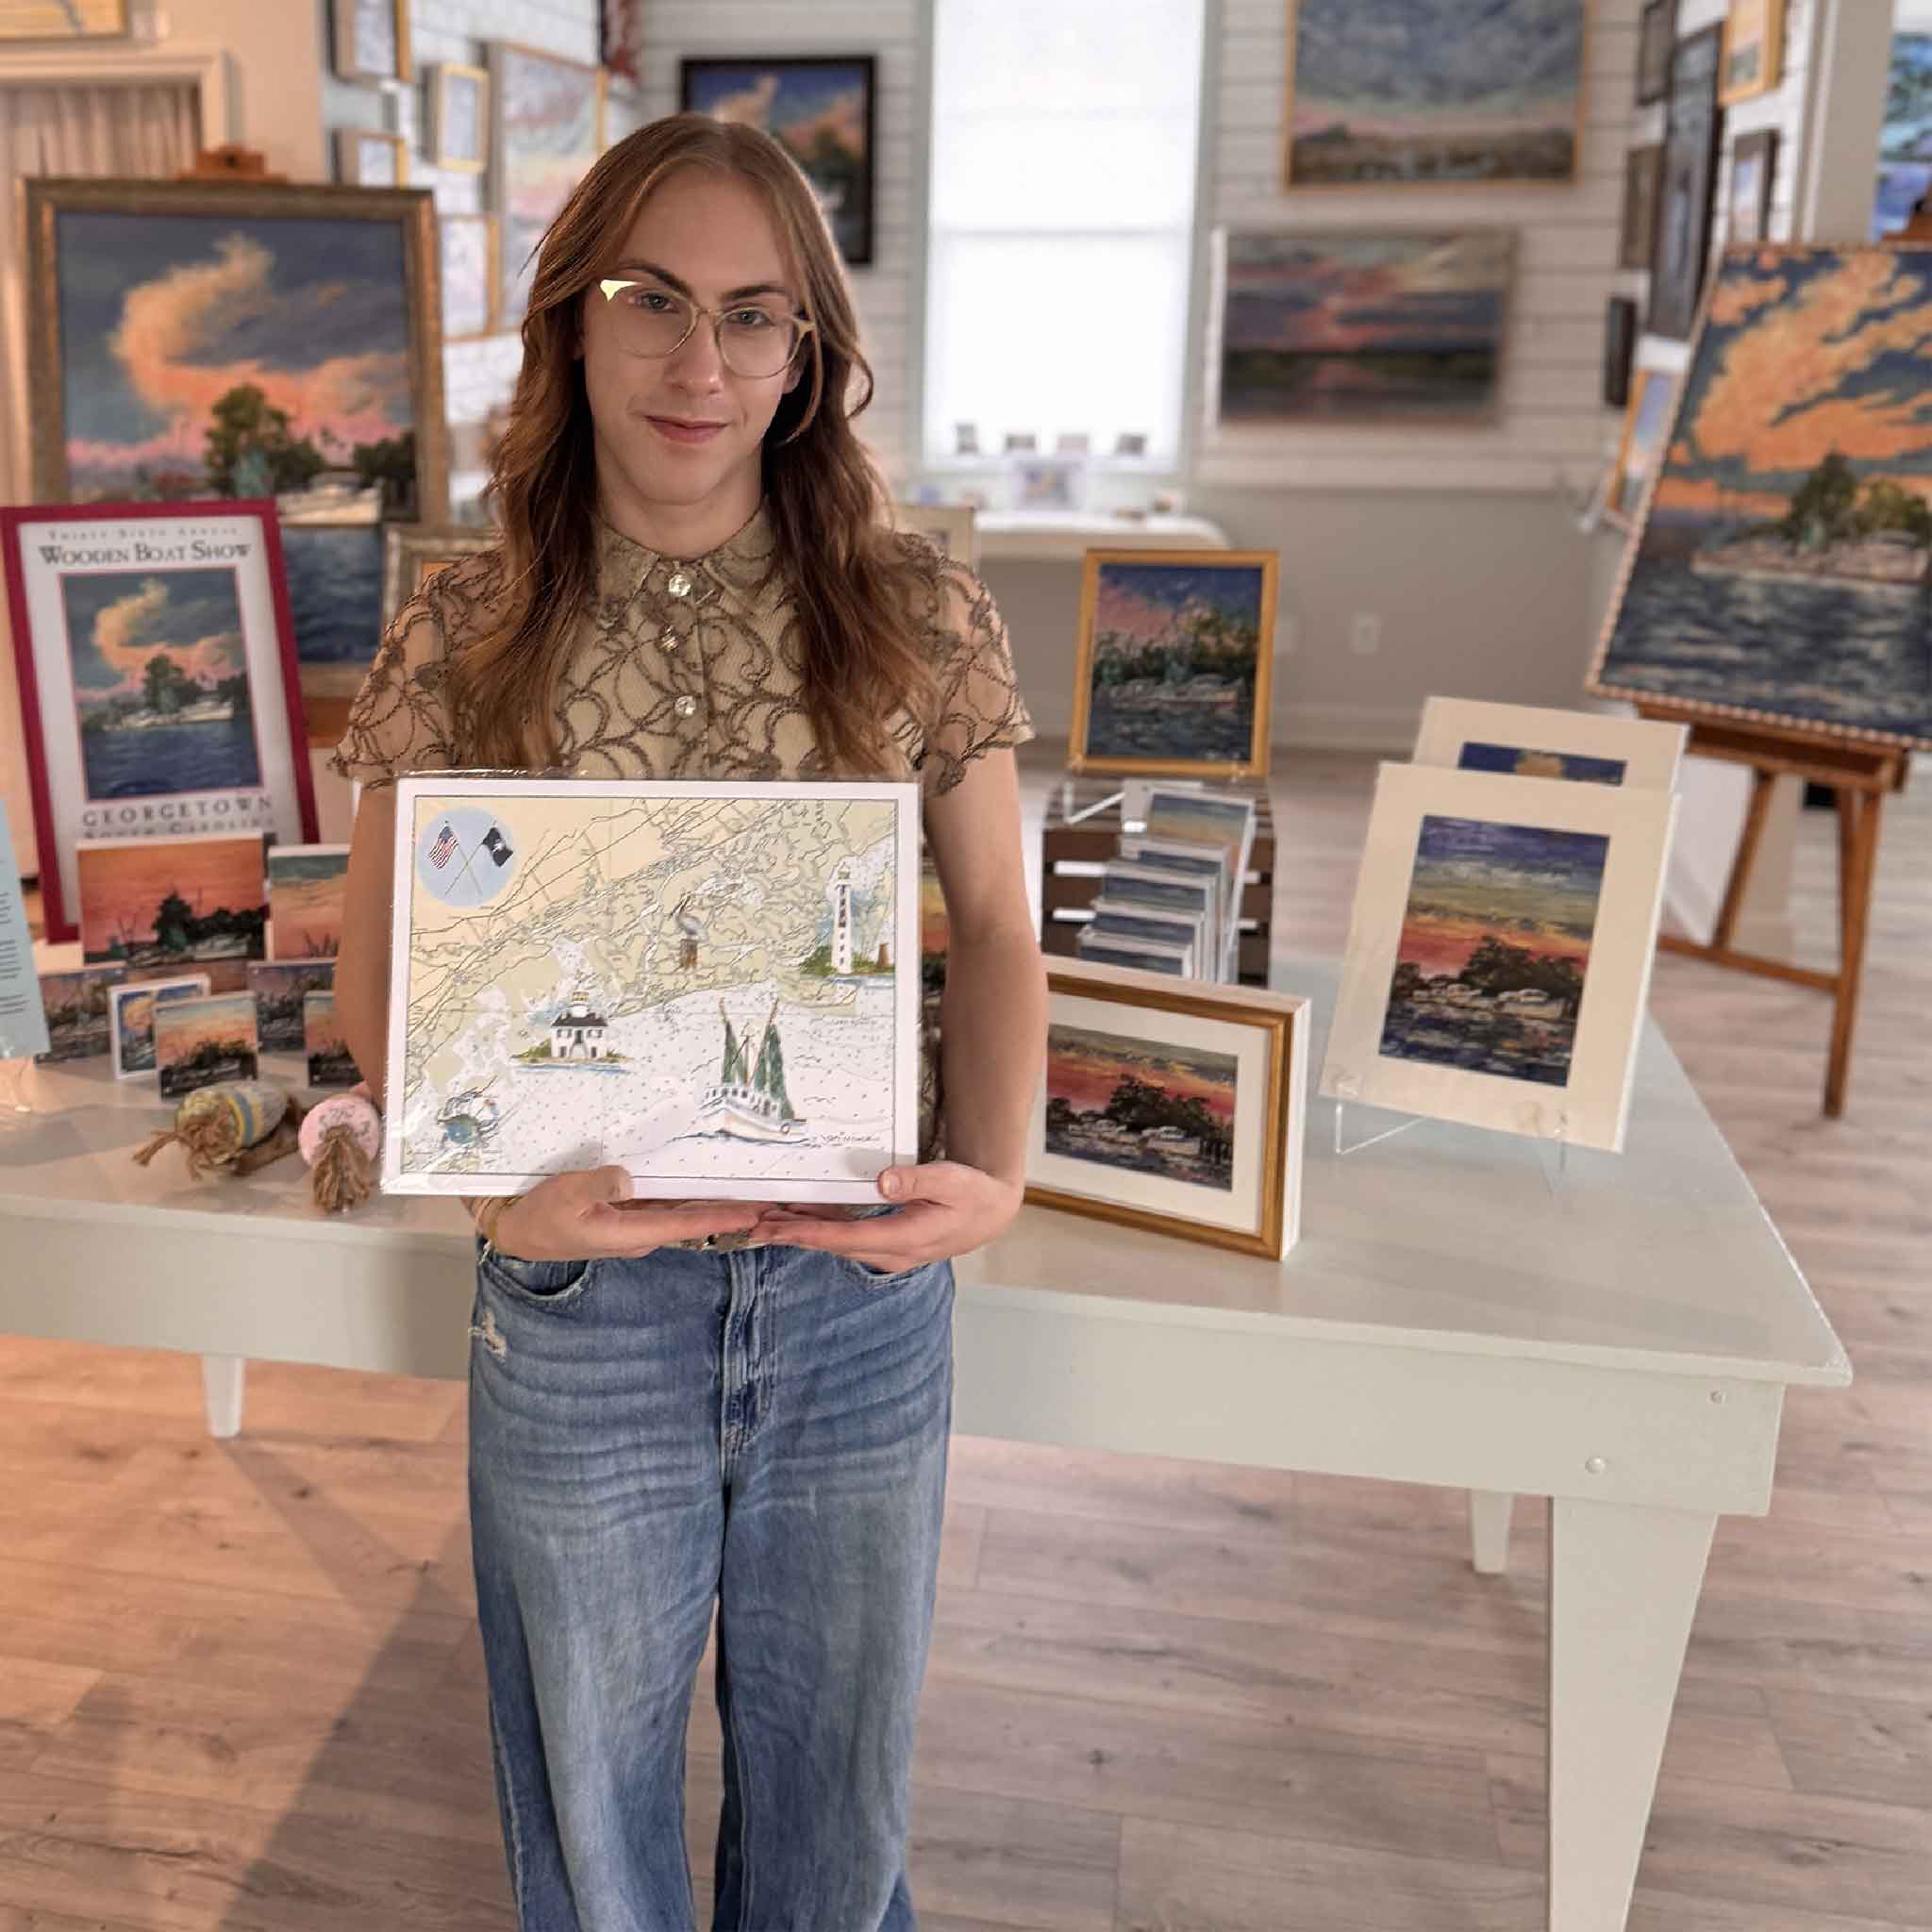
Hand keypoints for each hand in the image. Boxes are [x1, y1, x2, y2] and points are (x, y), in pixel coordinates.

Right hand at [494, 1166, 763, 1260]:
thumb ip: (601, 1186)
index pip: (685, 1224)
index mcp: (629, 1234)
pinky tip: (704, 1188)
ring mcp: (633, 1228)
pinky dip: (687, 1199)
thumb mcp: (567, 1194)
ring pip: (679, 1214)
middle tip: (766, 1202)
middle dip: (728, 1212)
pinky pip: (663, 1208)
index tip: (753, 1214)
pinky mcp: (625, 1218)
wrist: (519, 1231)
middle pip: (691, 1221)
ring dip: (711, 1205)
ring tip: (747, 1195)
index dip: (720, 1217)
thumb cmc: (542, 1215)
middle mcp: (639, 1235)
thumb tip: (629, 1180)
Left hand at [755, 1161, 1022, 1271]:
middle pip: (834, 1246)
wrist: (991, 1212)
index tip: (780, 1228)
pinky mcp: (888, 1245)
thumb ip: (916, 1180)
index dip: (811, 1232)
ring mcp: (890, 1253)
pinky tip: (803, 1216)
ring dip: (804, 1232)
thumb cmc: (972, 1194)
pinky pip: (848, 1238)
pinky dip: (823, 1228)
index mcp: (906, 1238)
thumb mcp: (950, 1180)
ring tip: (769, 1220)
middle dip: (795, 1235)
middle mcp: (893, 1253)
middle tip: (757, 1225)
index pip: (847, 1238)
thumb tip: (882, 1182)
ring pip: (838, 1243)